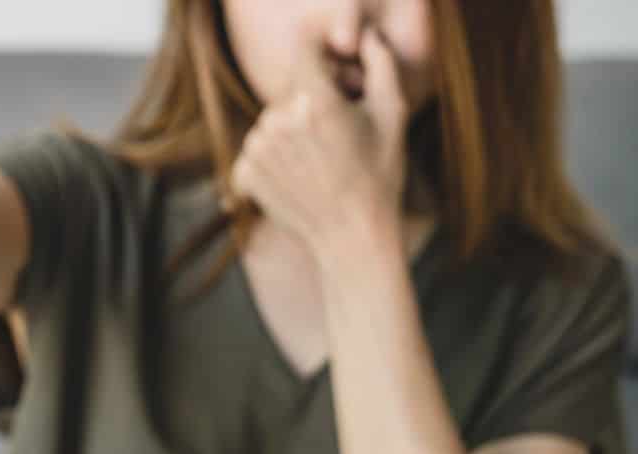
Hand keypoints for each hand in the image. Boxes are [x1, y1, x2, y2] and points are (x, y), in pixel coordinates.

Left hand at [229, 27, 408, 254]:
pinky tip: (299, 174)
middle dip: (311, 99)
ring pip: (272, 119)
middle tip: (337, 129)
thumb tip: (367, 34)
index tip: (332, 65)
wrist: (352, 235)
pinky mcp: (245, 172)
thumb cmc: (380, 174)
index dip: (320, 52)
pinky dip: (274, 157)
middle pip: (290, 89)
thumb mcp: (392, 114)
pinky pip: (257, 149)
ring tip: (319, 156)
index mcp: (315, 100)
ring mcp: (257, 148)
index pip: (303, 48)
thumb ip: (380, 64)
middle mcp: (279, 120)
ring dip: (290, 129)